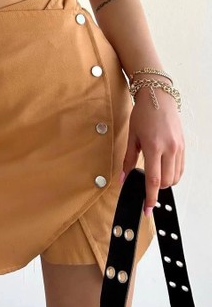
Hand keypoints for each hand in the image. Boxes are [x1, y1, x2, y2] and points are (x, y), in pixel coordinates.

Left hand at [121, 85, 184, 215]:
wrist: (158, 97)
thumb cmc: (142, 114)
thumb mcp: (131, 137)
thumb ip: (127, 160)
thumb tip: (122, 179)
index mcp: (153, 147)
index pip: (154, 180)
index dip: (150, 197)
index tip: (147, 209)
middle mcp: (169, 149)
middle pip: (167, 182)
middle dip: (156, 189)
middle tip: (146, 187)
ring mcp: (178, 147)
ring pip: (176, 177)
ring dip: (166, 182)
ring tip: (154, 175)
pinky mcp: (183, 146)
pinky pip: (181, 168)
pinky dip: (173, 173)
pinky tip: (163, 168)